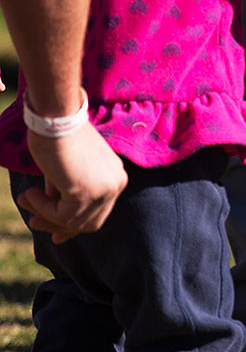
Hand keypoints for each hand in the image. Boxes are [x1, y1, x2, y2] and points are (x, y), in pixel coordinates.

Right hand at [19, 123, 127, 243]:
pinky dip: (41, 207)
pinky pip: (60, 215)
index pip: (99, 212)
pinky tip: (30, 193)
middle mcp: (115, 184)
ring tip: (25, 198)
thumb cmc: (58, 135)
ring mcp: (103, 190)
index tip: (56, 234)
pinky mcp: (86, 193)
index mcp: (115, 177)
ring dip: (43, 213)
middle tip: (34, 223)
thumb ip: (67, 191)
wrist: (57, 118)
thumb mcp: (67, 169)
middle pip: (89, 222)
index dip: (75, 225)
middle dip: (59, 225)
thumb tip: (53, 216)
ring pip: (71, 220)